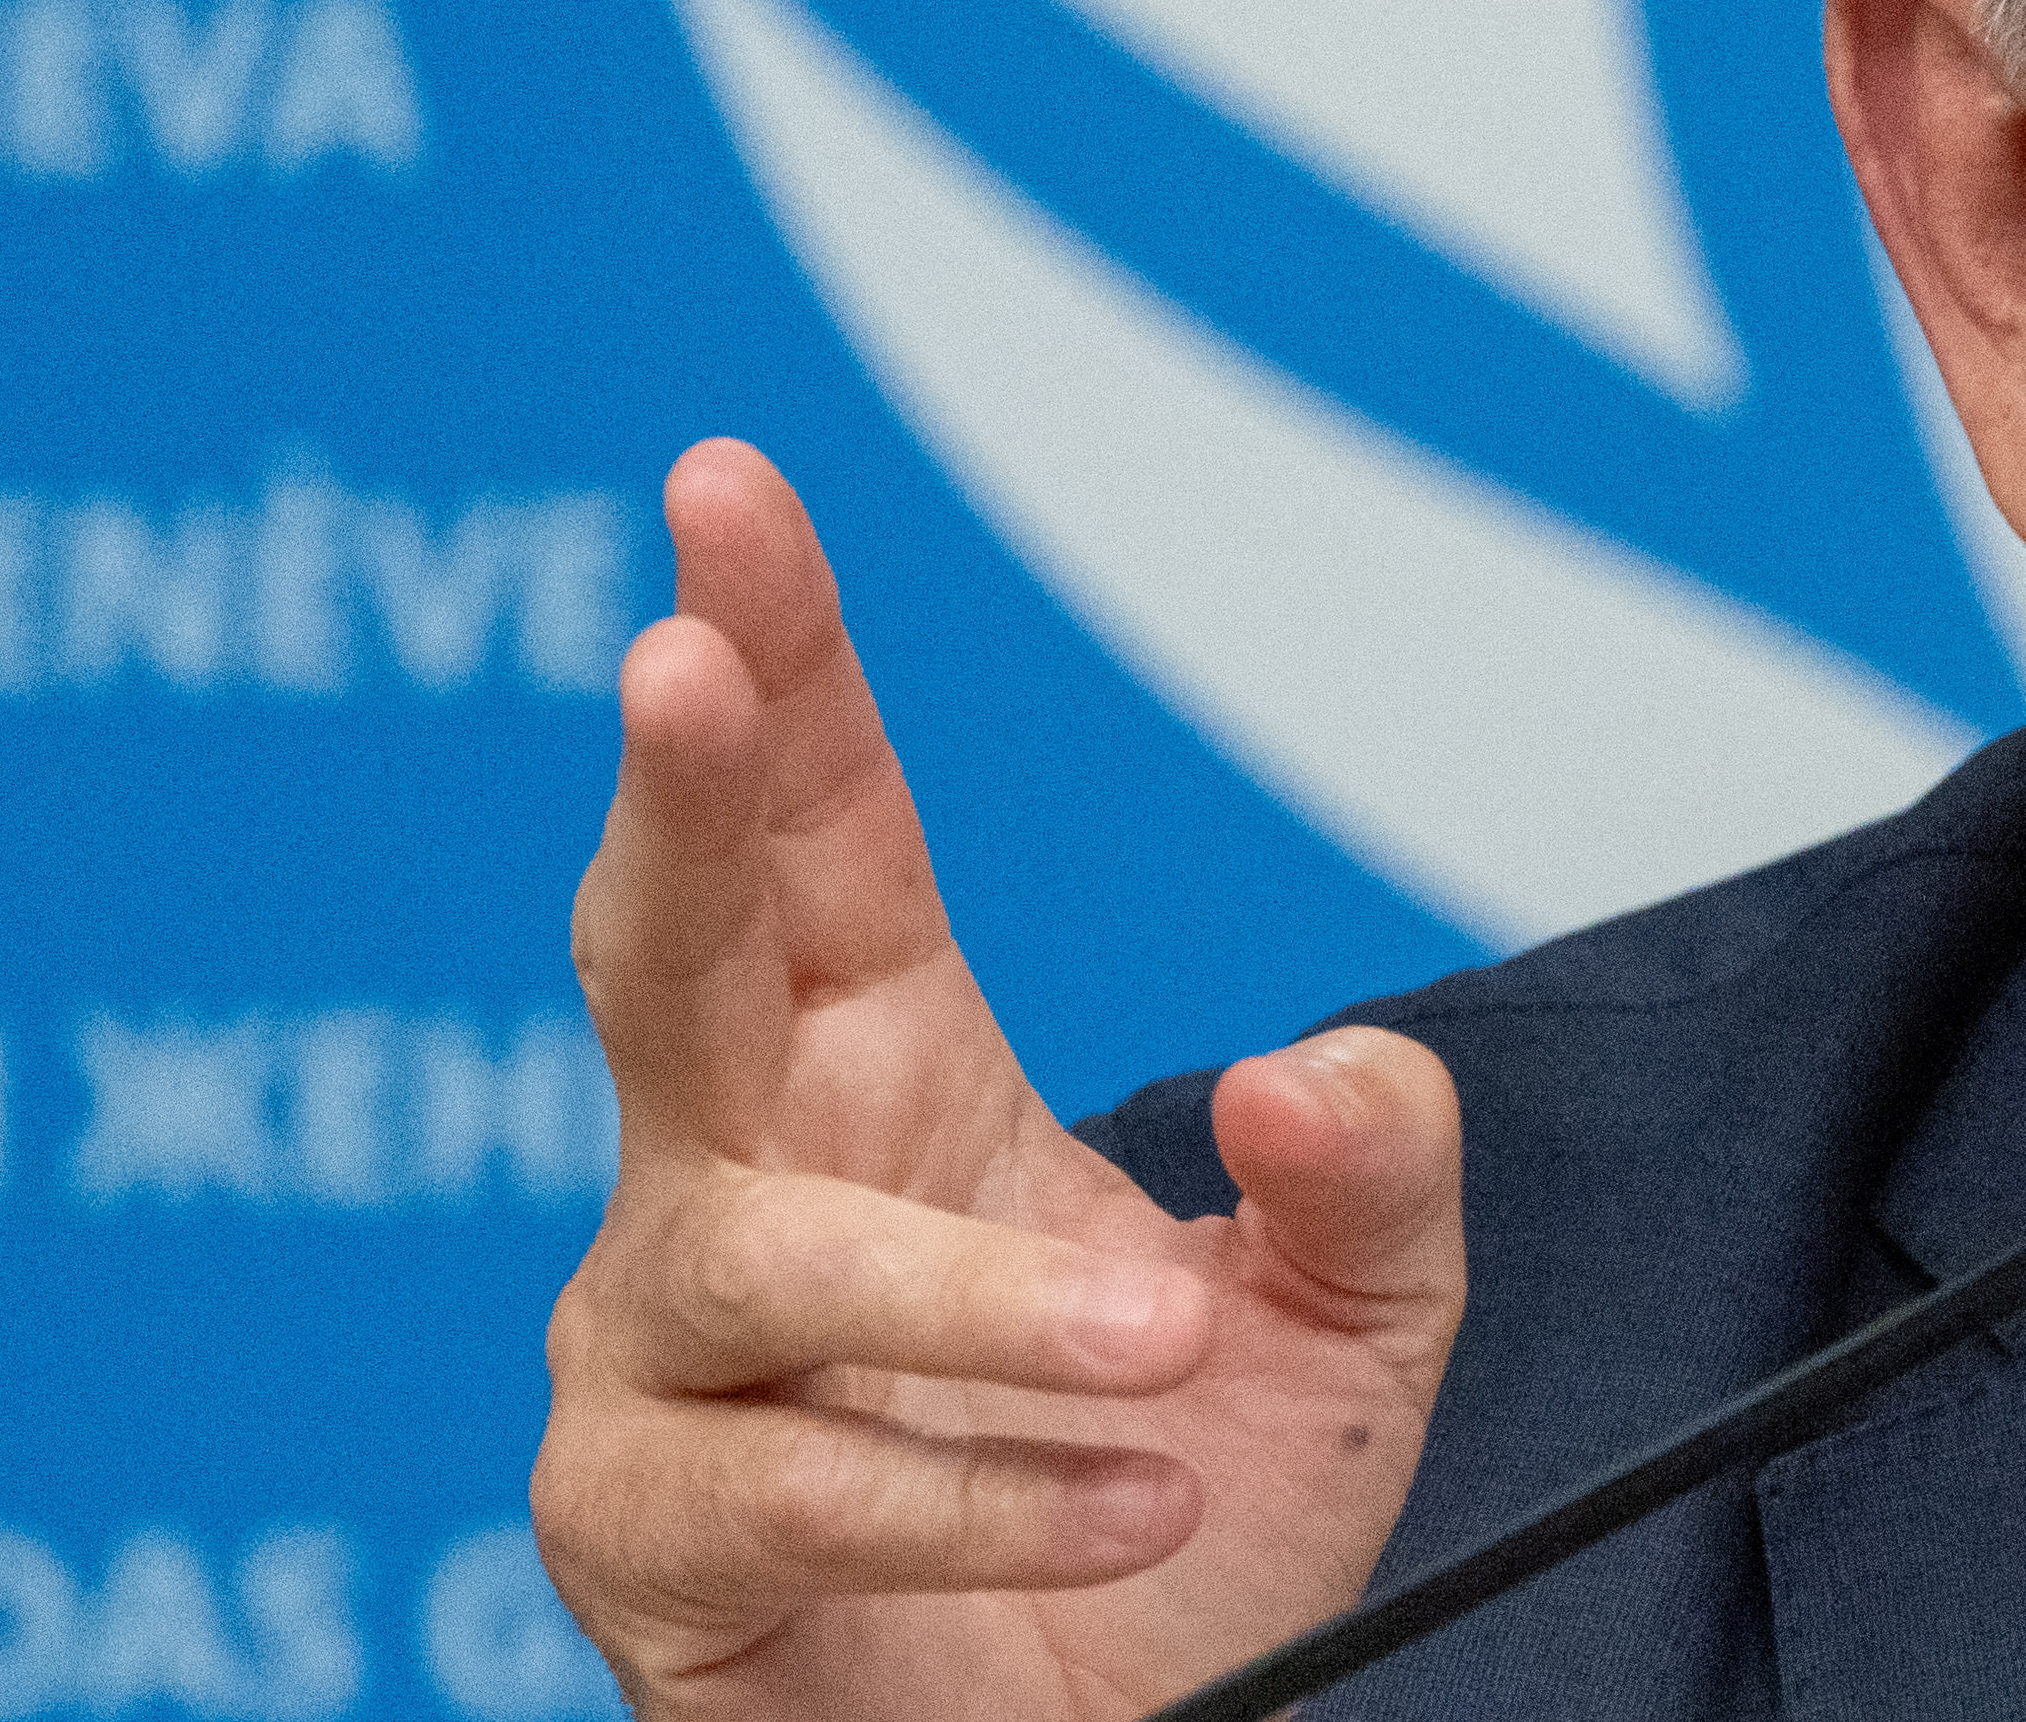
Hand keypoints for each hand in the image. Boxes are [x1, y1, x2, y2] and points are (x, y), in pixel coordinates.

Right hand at [532, 441, 1467, 1721]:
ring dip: (969, 1299)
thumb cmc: (1176, 1522)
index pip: (816, 824)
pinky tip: (1135, 1506)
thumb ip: (1377, 1175)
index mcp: (882, 1062)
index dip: (777, 651)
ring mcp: (666, 1358)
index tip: (727, 485)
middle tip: (682, 656)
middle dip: (671, 791)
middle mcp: (736, 1178)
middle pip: (661, 948)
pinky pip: (785, 1484)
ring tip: (1162, 1353)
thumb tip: (1318, 1068)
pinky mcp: (648, 1539)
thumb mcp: (1356, 1326)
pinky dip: (977, 1490)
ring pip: (752, 1256)